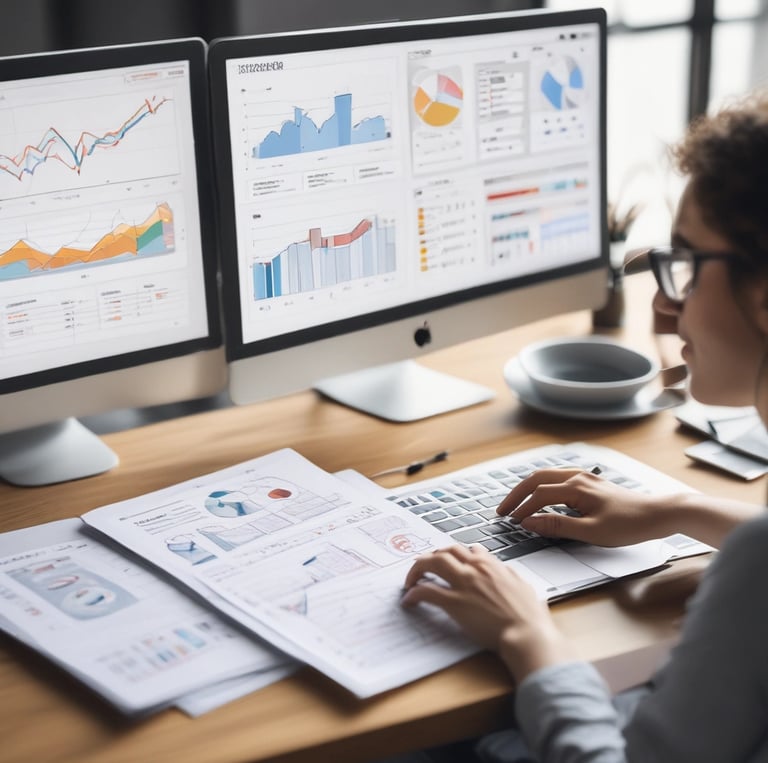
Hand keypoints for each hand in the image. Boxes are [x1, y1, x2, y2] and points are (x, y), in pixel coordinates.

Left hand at [401, 545, 573, 682]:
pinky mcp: (454, 603)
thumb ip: (510, 577)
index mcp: (492, 566)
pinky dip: (414, 593)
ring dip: (417, 568)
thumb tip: (505, 573)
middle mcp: (475, 569)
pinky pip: (427, 591)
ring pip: (432, 562)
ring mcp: (464, 584)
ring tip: (411, 579)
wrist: (526, 634)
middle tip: (423, 566)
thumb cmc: (530, 616)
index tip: (448, 560)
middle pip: (446, 551)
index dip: (456, 554)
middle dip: (432, 556)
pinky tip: (409, 600)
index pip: (469, 550)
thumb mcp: (524, 587)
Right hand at [496, 468, 663, 546]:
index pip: (538, 496)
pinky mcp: (590, 482)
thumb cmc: (629, 525)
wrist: (659, 513)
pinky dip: (542, 485)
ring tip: (516, 502)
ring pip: (546, 475)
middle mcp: (577, 477)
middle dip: (517, 494)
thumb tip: (529, 523)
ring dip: (528, 488)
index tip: (511, 523)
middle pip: (536, 479)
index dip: (522, 509)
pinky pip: (557, 478)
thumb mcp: (592, 532)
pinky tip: (541, 495)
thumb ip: (557, 526)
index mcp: (576, 488)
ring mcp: (584, 477)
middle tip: (502, 510)